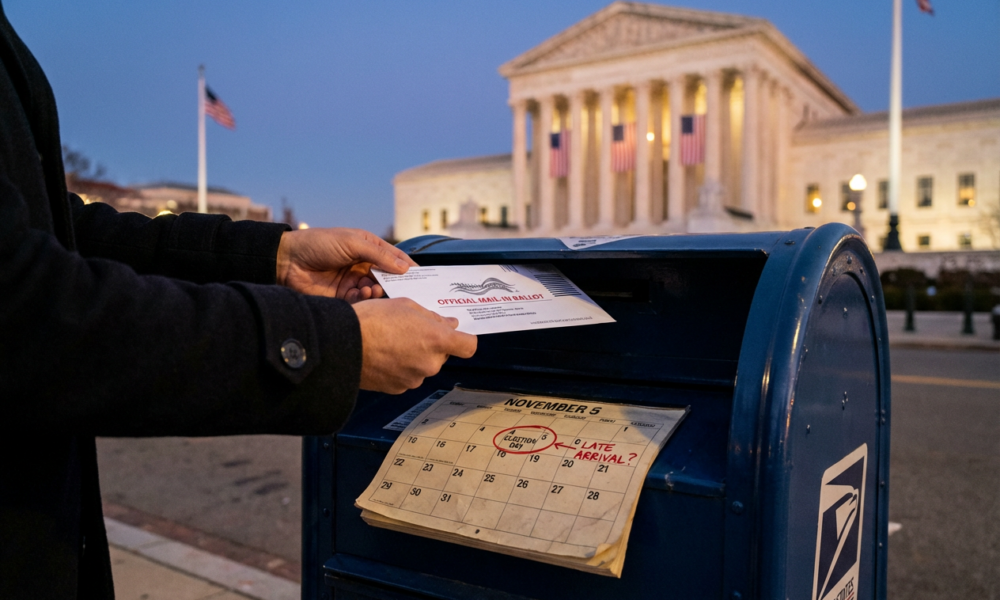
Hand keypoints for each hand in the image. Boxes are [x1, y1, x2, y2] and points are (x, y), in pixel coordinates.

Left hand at [276, 228, 417, 302]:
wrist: (288, 261)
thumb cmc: (319, 243)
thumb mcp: (353, 242)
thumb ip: (379, 255)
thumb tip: (405, 268)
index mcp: (368, 248)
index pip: (394, 259)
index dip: (408, 267)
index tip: (423, 277)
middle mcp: (363, 266)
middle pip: (387, 278)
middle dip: (395, 284)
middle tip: (403, 290)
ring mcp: (353, 282)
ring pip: (376, 291)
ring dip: (378, 291)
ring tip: (373, 289)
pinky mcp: (343, 297)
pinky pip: (362, 302)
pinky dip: (366, 299)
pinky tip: (362, 294)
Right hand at [353, 298, 477, 393]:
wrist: (342, 344)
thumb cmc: (372, 321)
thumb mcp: (405, 305)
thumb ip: (432, 317)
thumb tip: (448, 323)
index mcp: (436, 340)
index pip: (468, 346)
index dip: (463, 340)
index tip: (456, 335)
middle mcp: (429, 363)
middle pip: (442, 355)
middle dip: (432, 344)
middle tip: (411, 330)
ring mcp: (414, 378)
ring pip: (423, 366)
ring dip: (415, 356)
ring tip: (393, 341)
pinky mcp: (398, 388)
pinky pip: (407, 376)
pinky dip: (400, 367)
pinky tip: (385, 355)